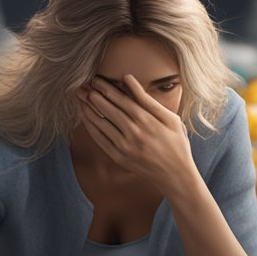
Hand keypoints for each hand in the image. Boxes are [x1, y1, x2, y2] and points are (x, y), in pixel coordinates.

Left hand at [77, 74, 197, 196]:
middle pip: (108, 109)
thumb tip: (128, 79)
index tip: (96, 79)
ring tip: (79, 97)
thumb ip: (148, 99)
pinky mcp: (119, 158)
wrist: (176, 176)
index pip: (121, 99)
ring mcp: (124, 147)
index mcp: (147, 120)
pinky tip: (84, 116)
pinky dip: (90, 126)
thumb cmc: (176, 144)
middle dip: (93, 95)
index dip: (106, 88)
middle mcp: (133, 132)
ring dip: (88, 109)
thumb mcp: (170, 118)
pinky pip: (100, 139)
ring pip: (101, 123)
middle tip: (82, 85)